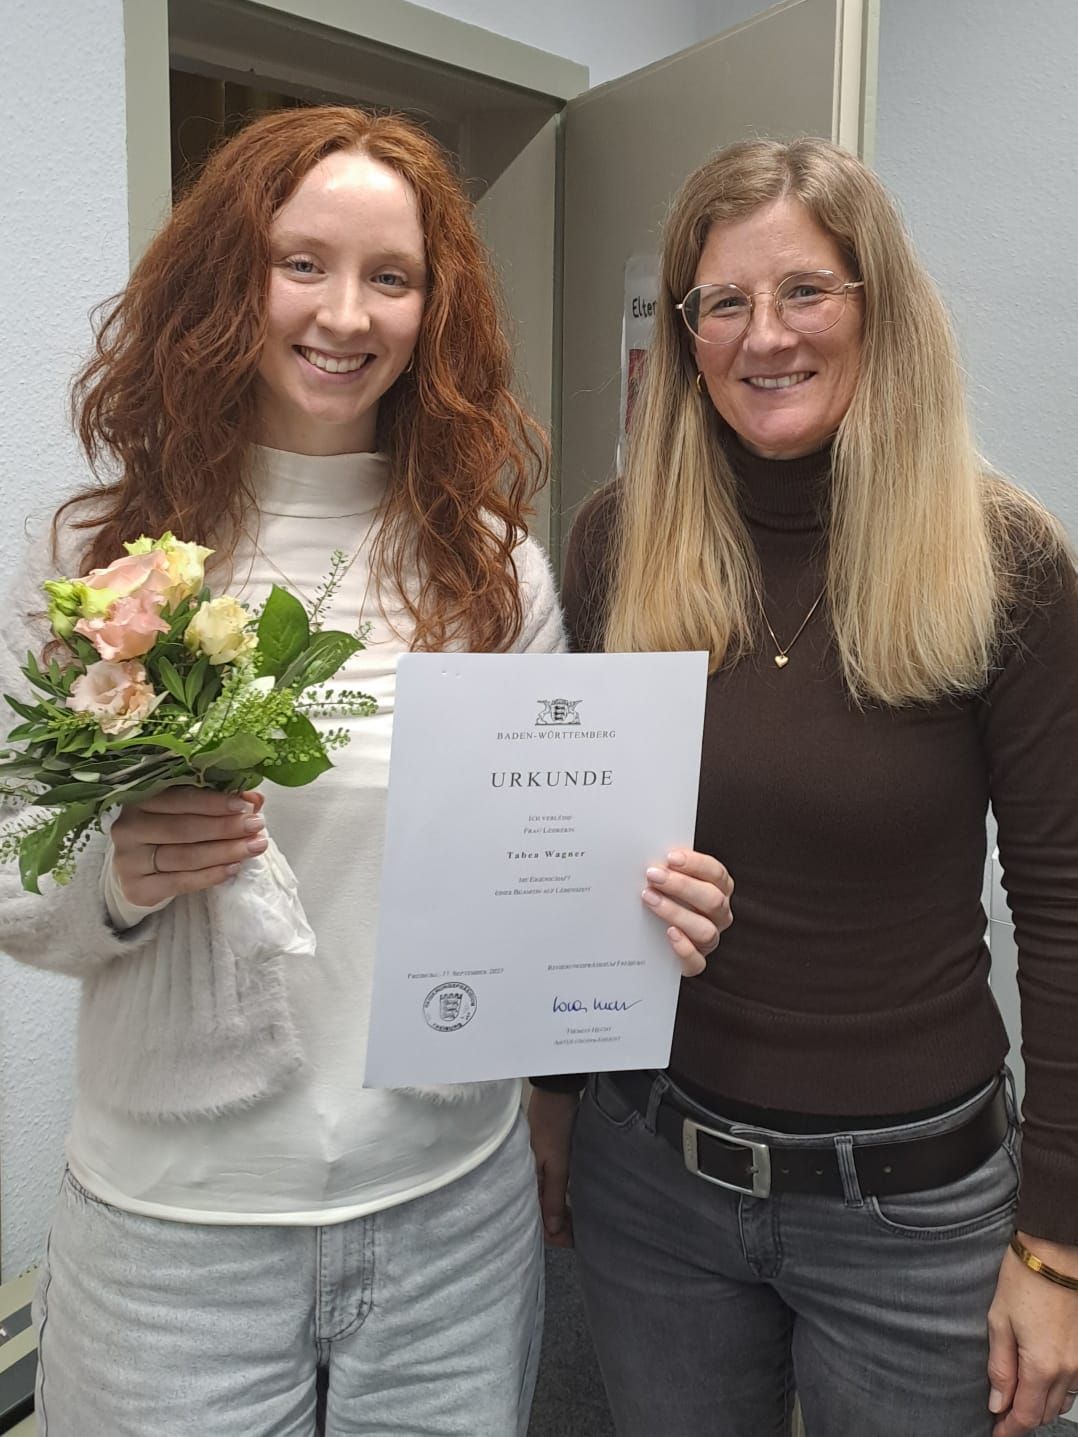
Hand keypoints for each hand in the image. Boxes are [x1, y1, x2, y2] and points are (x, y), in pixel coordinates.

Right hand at [110, 787, 266, 904]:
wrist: (138, 870)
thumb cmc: (168, 832)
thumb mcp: (188, 812)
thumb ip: (218, 803)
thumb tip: (254, 799)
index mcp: (139, 799)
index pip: (179, 798)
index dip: (213, 802)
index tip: (244, 806)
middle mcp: (128, 827)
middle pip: (183, 829)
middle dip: (225, 828)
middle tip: (257, 827)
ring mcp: (129, 859)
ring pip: (184, 856)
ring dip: (224, 852)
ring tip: (254, 847)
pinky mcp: (136, 887)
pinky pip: (179, 882)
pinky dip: (209, 876)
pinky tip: (232, 869)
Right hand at [527, 1086, 579, 1248]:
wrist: (556, 1091)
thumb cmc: (554, 1124)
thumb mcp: (557, 1163)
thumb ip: (554, 1196)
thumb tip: (553, 1229)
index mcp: (526, 1181)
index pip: (537, 1220)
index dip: (555, 1236)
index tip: (575, 1242)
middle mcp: (529, 1177)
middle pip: (541, 1213)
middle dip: (558, 1228)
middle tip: (581, 1236)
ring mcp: (537, 1167)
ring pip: (547, 1200)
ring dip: (560, 1213)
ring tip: (579, 1223)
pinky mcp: (546, 1158)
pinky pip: (551, 1186)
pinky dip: (561, 1197)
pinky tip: (572, 1200)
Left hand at [642, 848, 733, 975]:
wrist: (651, 938)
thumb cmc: (661, 895)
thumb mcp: (666, 879)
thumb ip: (667, 867)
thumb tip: (650, 850)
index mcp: (718, 889)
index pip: (716, 873)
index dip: (696, 864)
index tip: (671, 858)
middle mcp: (719, 914)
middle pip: (713, 900)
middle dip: (682, 886)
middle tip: (653, 875)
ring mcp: (709, 940)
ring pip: (705, 930)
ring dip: (676, 912)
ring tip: (650, 899)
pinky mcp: (695, 962)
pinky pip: (697, 961)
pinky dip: (684, 948)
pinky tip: (669, 933)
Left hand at [987, 1232, 1077, 1432]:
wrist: (1057, 1252)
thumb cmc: (1024, 1280)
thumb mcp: (999, 1321)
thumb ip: (1000, 1366)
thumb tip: (997, 1402)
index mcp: (1041, 1365)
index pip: (1026, 1415)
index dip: (1009, 1429)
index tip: (996, 1433)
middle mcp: (1068, 1370)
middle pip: (1045, 1413)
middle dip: (1023, 1417)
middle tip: (1002, 1412)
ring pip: (1062, 1401)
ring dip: (1041, 1405)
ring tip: (1018, 1397)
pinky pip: (1074, 1384)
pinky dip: (1056, 1390)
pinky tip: (1040, 1379)